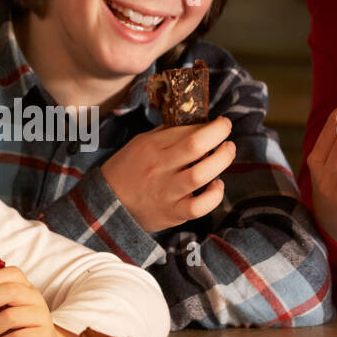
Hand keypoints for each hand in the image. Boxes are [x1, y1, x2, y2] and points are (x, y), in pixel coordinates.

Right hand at [100, 116, 234, 232]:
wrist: (108, 204)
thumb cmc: (126, 170)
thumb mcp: (140, 143)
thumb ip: (166, 134)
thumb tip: (196, 124)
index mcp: (151, 147)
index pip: (186, 131)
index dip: (211, 126)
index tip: (220, 123)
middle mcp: (159, 168)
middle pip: (196, 147)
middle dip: (220, 135)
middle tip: (227, 134)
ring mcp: (166, 192)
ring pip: (201, 175)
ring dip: (222, 160)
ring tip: (227, 152)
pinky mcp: (172, 213)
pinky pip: (199, 207)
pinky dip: (214, 196)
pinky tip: (217, 186)